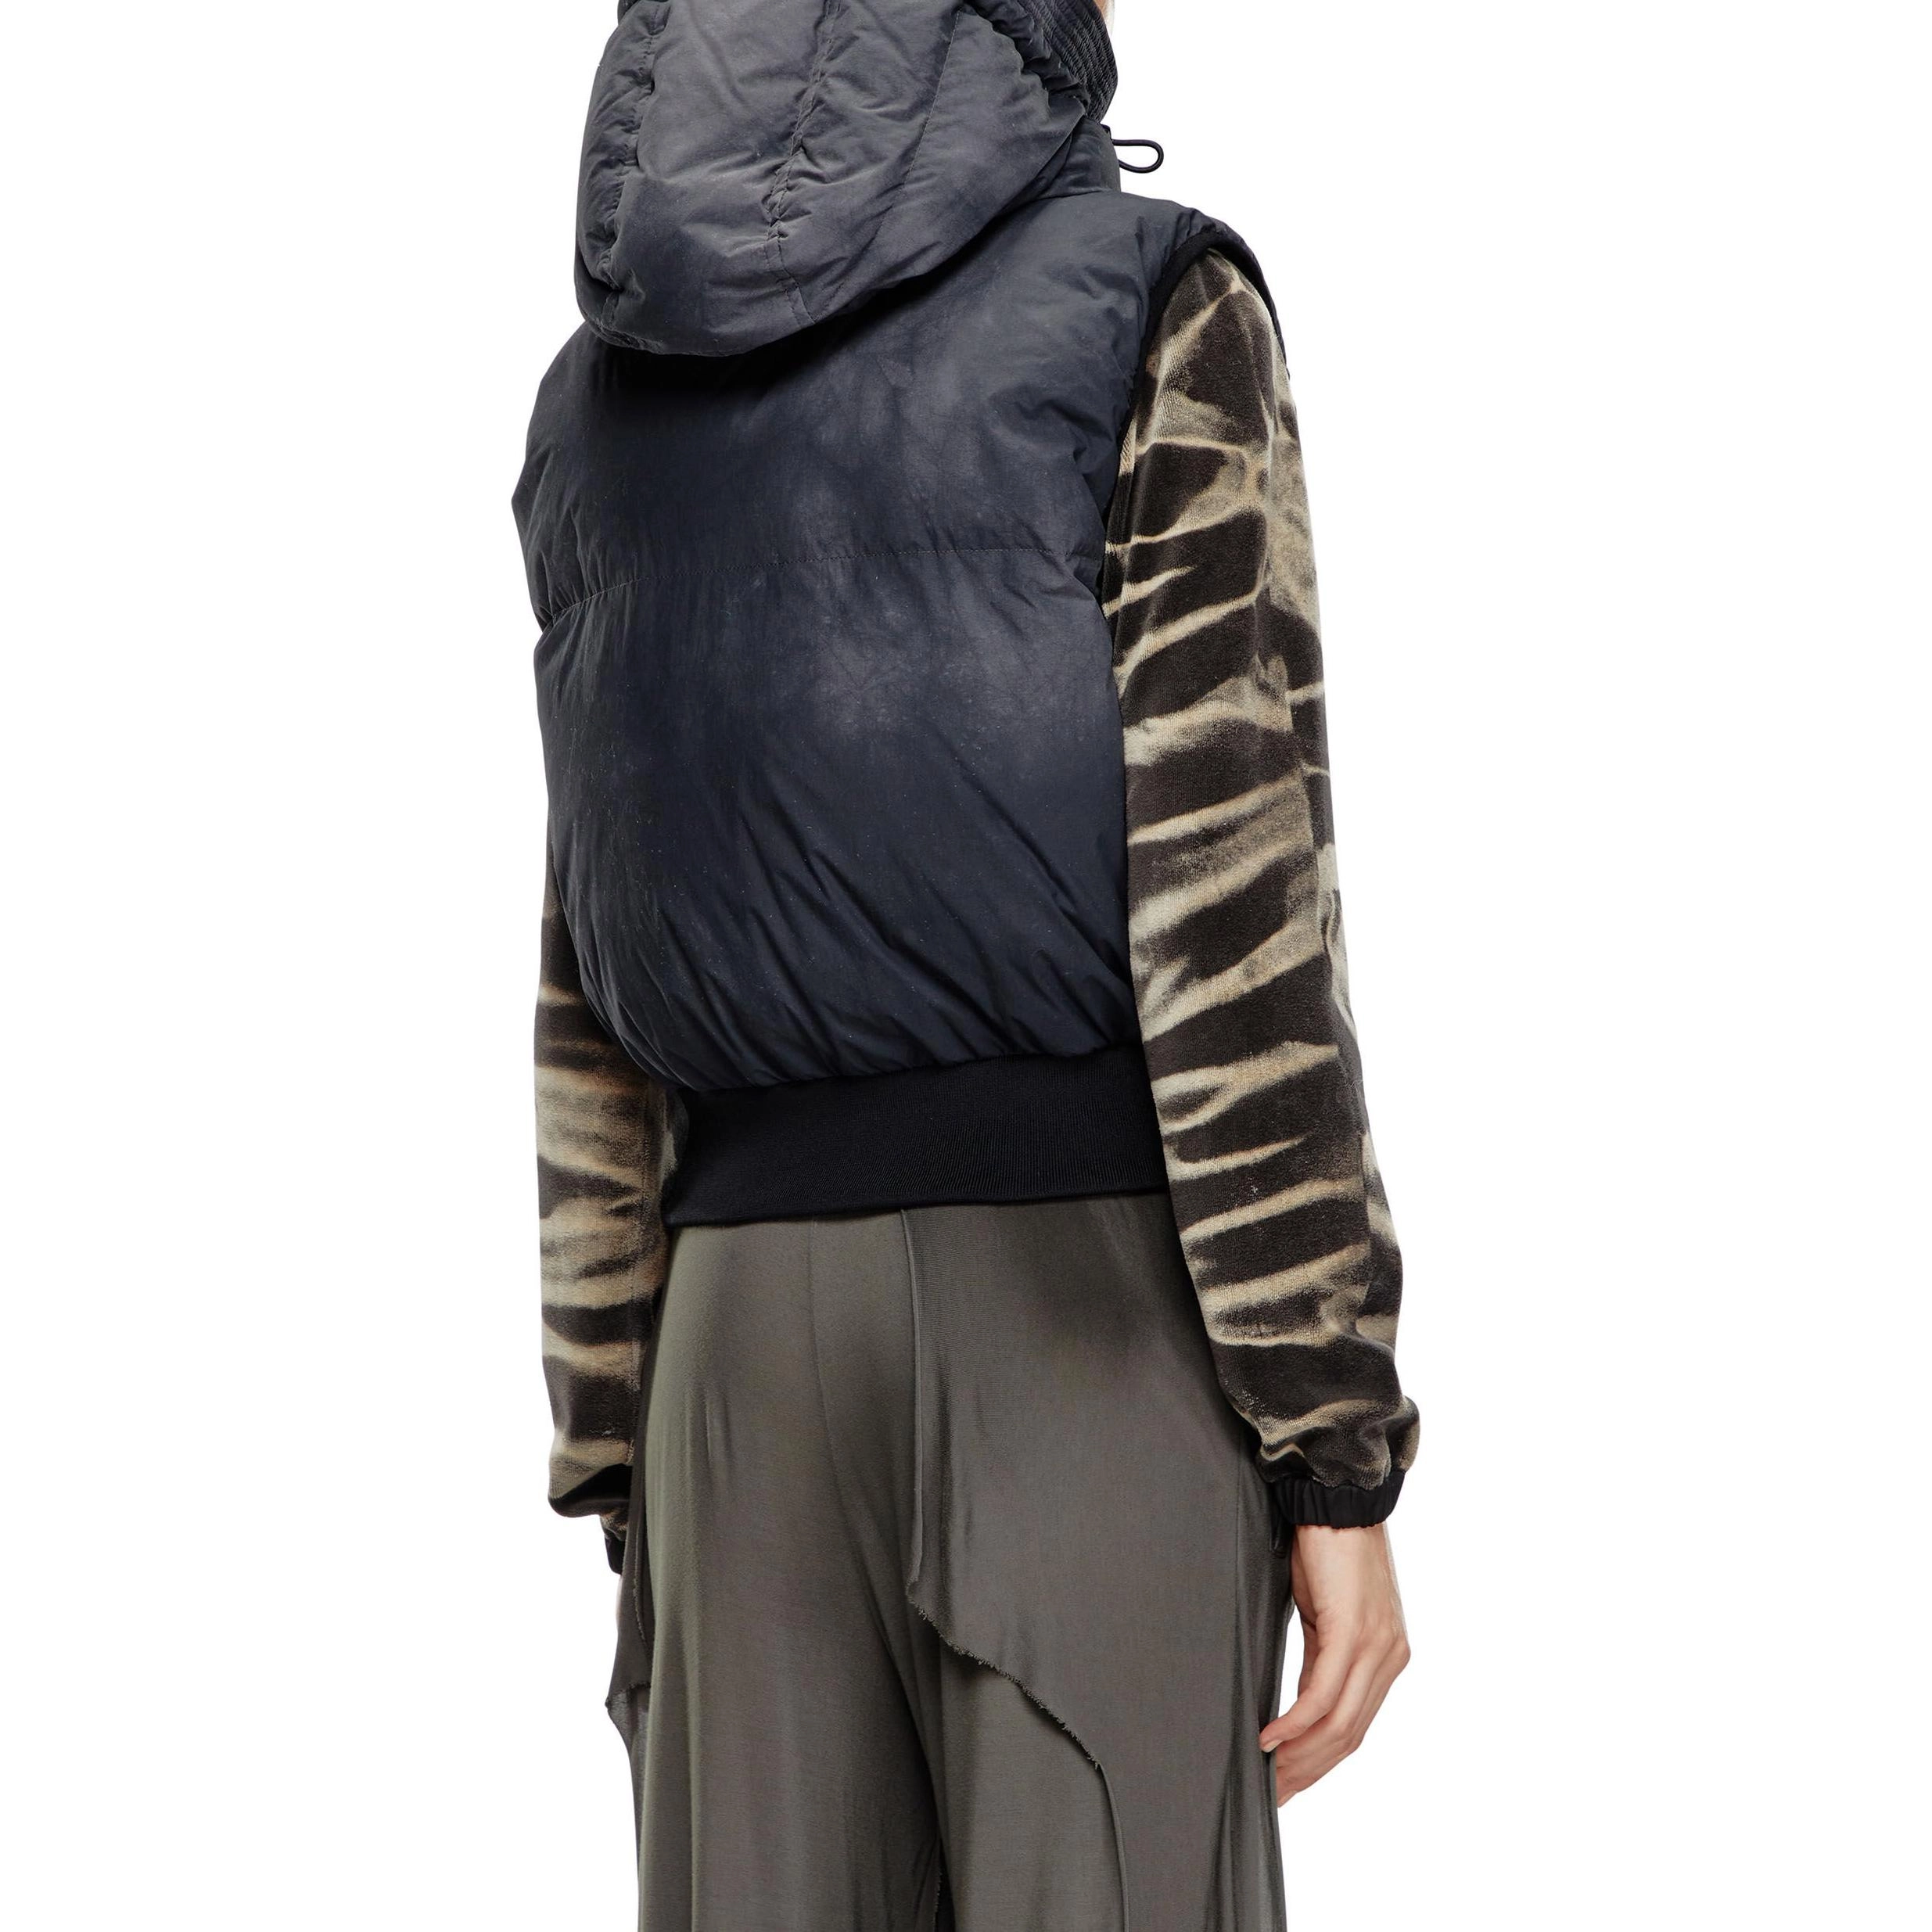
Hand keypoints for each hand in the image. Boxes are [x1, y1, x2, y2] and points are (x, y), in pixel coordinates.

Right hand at [1260, 1522, 1408, 1803]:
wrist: (1335, 1499)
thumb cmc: (1324, 1552)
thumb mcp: (1325, 1616)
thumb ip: (1322, 1661)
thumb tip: (1299, 1708)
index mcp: (1386, 1658)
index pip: (1355, 1729)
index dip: (1320, 1763)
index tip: (1286, 1785)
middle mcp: (1390, 1659)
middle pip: (1349, 1738)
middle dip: (1308, 1772)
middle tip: (1271, 1794)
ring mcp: (1376, 1648)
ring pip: (1339, 1726)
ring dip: (1299, 1757)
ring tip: (1266, 1775)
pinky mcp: (1352, 1633)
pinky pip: (1323, 1696)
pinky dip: (1294, 1723)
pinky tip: (1268, 1738)